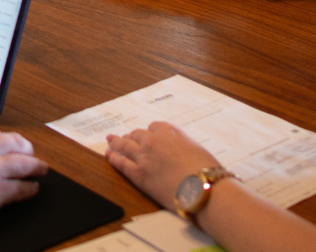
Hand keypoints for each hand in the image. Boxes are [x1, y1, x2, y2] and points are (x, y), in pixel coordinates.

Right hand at [0, 123, 47, 227]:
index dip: (4, 140)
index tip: (7, 145)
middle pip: (16, 143)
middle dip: (26, 148)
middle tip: (30, 153)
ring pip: (24, 163)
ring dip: (36, 166)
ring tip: (41, 169)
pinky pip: (22, 188)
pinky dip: (30, 188)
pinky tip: (32, 188)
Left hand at [105, 121, 220, 207]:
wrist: (203, 188)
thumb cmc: (207, 171)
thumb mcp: (197, 149)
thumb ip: (183, 145)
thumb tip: (180, 151)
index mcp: (169, 131)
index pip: (155, 127)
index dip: (150, 132)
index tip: (148, 135)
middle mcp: (154, 140)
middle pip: (137, 135)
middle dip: (132, 136)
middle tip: (126, 137)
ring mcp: (144, 156)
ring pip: (125, 145)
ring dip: (116, 142)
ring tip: (111, 140)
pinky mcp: (138, 174)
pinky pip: (121, 163)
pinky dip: (113, 157)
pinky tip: (109, 155)